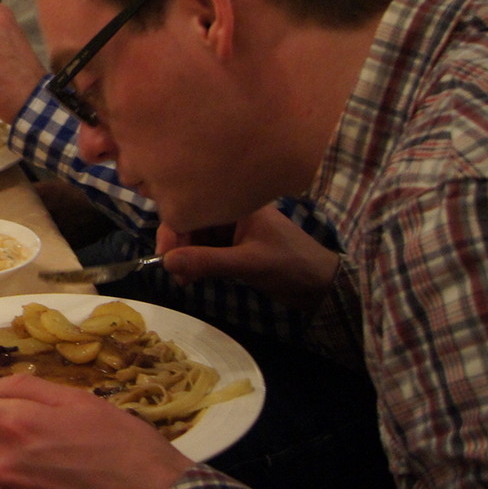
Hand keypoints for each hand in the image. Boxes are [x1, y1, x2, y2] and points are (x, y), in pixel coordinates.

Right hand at [159, 204, 340, 308]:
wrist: (322, 286)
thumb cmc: (290, 266)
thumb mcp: (248, 263)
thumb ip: (207, 261)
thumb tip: (166, 262)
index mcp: (238, 202)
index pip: (194, 208)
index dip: (173, 231)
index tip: (165, 258)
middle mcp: (232, 209)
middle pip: (192, 221)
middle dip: (179, 247)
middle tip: (176, 275)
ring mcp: (234, 228)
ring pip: (197, 236)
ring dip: (186, 257)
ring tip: (185, 280)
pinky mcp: (235, 244)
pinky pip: (206, 247)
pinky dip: (197, 261)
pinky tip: (193, 276)